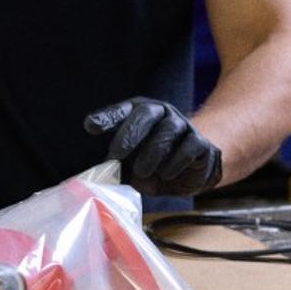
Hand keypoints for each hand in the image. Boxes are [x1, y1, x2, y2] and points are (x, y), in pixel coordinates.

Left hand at [85, 97, 224, 196]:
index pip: (122, 111)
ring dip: (152, 153)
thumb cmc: (154, 164)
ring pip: (168, 130)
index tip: (90, 126)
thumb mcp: (132, 167)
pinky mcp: (200, 141)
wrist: (190, 173)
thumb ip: (118, 168)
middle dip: (130, 133)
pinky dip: (175, 162)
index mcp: (139, 115)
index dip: (107, 117)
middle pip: (146, 113)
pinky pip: (188, 147)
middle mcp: (161, 113)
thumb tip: (100, 178)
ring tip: (142, 171)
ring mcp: (182, 125)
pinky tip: (166, 174)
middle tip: (117, 154)